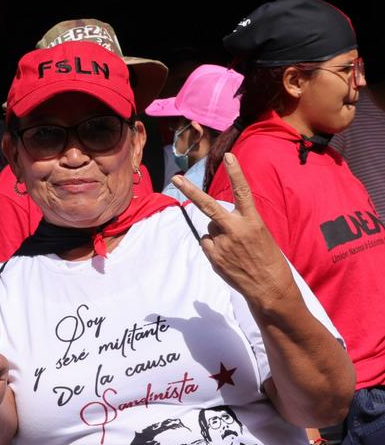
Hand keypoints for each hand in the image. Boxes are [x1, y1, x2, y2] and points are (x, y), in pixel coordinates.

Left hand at [171, 152, 294, 305]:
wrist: (269, 288)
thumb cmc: (268, 259)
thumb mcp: (261, 235)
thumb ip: (239, 223)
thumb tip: (215, 221)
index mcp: (253, 222)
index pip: (243, 192)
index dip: (236, 173)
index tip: (229, 156)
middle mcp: (235, 230)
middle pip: (208, 206)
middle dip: (190, 190)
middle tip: (175, 178)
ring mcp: (222, 244)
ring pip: (211, 228)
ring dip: (218, 234)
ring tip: (235, 248)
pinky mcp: (214, 257)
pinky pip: (207, 243)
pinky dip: (214, 247)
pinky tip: (228, 256)